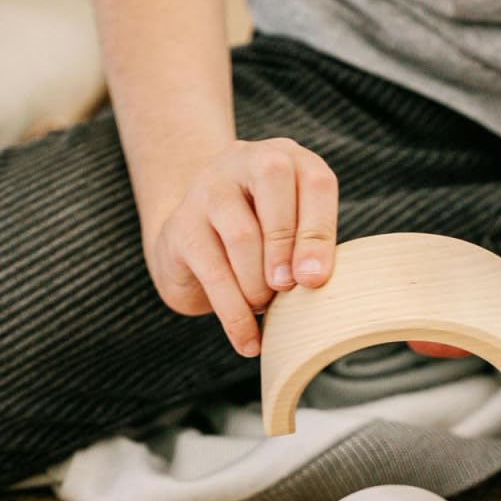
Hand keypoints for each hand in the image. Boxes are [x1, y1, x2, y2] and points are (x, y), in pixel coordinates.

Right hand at [145, 138, 338, 356]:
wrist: (189, 243)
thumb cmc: (257, 242)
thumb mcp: (289, 235)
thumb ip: (306, 248)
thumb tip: (314, 281)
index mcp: (286, 160)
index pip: (314, 182)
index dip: (319, 231)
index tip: (315, 279)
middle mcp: (245, 161)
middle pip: (274, 183)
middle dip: (285, 246)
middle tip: (287, 289)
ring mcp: (208, 188)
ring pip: (242, 232)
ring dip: (258, 282)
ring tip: (264, 307)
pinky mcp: (181, 226)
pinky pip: (213, 271)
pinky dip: (234, 313)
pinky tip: (247, 340)